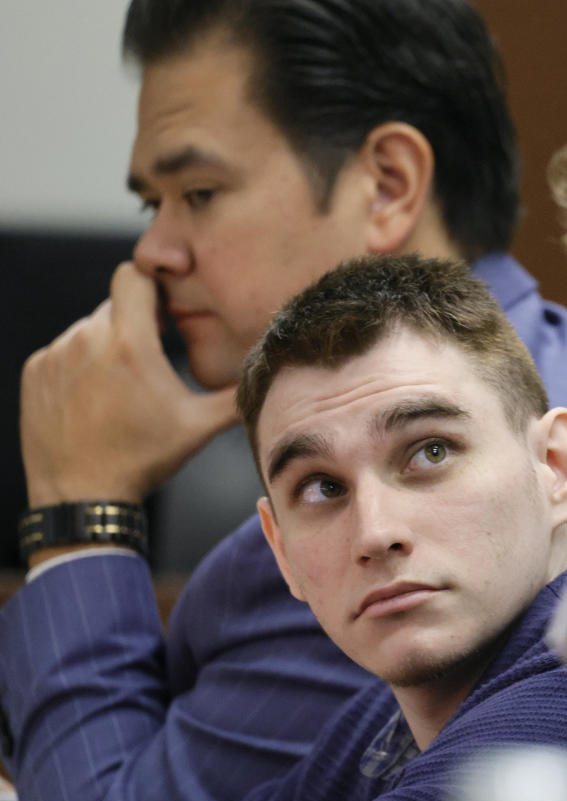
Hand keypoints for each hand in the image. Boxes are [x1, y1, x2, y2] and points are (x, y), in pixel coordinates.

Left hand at [20, 262, 238, 510]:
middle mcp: (86, 340)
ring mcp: (55, 355)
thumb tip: (267, 374)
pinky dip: (80, 365)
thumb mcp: (199, 426)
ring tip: (122, 386)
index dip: (152, 284)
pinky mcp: (36, 373)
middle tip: (151, 359)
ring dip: (107, 346)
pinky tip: (94, 398)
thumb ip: (236, 394)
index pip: (133, 274)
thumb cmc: (142, 459)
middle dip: (135, 323)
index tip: (164, 309)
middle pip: (114, 305)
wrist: (82, 496)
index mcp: (129, 344)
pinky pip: (64, 352)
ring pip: (89, 330)